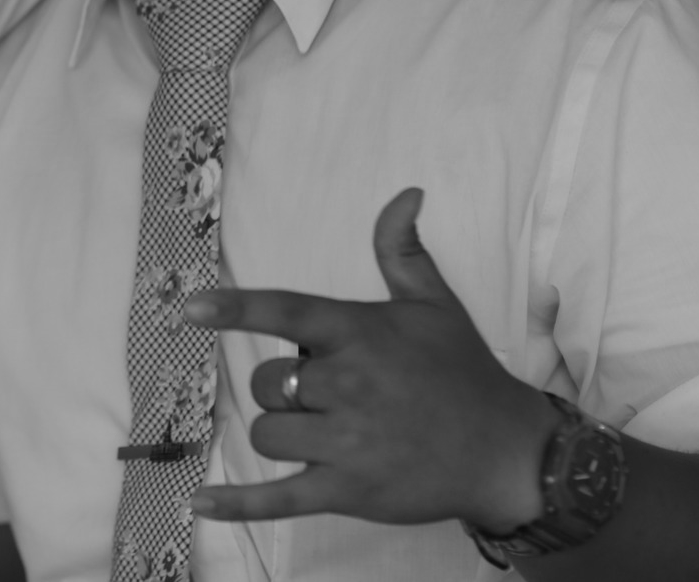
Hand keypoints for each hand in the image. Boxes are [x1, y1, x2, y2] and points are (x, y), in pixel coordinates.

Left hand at [184, 189, 559, 530]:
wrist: (509, 452)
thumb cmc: (464, 372)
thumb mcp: (435, 305)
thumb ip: (402, 251)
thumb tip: (405, 193)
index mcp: (361, 334)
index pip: (287, 313)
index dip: (235, 310)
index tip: (190, 309)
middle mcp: (349, 385)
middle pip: (268, 383)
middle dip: (283, 389)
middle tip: (331, 395)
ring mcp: (347, 442)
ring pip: (267, 433)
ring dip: (283, 432)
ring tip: (329, 432)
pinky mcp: (349, 491)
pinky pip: (279, 498)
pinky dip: (238, 504)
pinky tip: (199, 502)